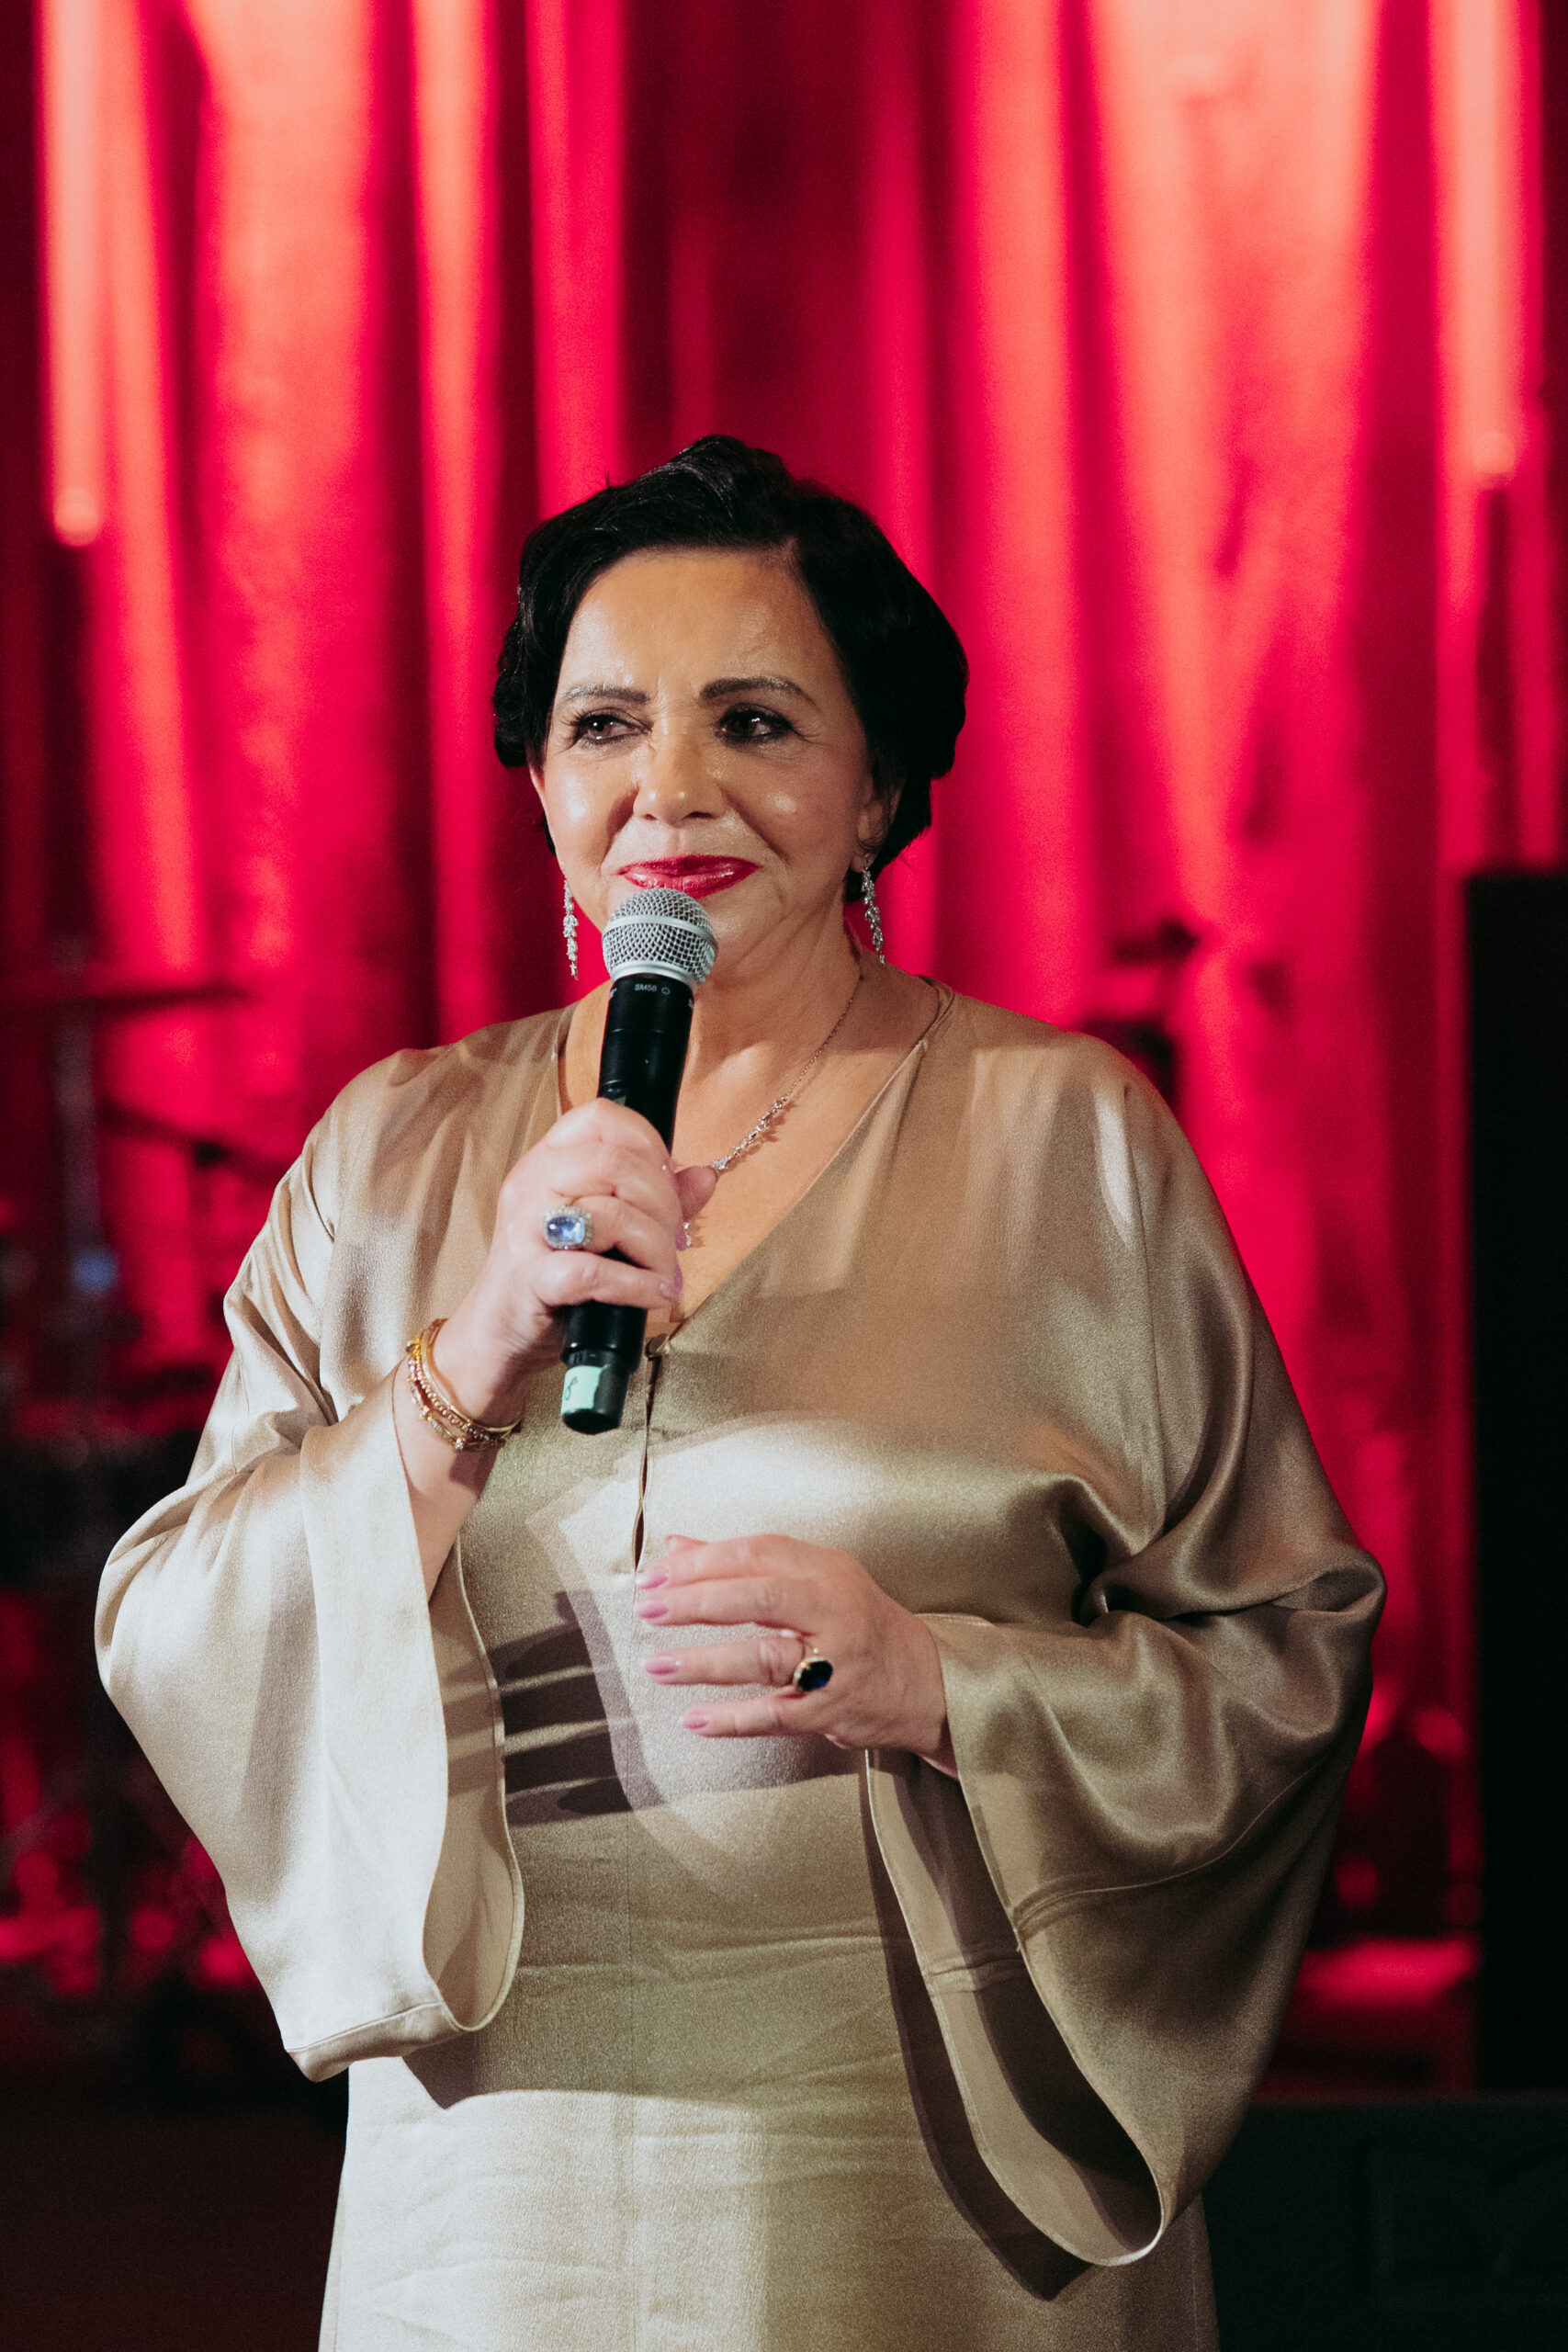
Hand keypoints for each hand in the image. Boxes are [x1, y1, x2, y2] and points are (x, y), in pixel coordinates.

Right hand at [433, 1101, 718, 1422]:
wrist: (499, 1332)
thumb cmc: (556, 1276)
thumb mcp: (607, 1230)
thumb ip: (655, 1200)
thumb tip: (705, 1176)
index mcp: (547, 1162)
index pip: (602, 1118)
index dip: (648, 1144)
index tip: (667, 1183)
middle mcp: (532, 1185)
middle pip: (613, 1163)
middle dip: (662, 1202)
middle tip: (674, 1238)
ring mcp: (527, 1231)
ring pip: (609, 1215)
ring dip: (656, 1248)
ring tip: (665, 1273)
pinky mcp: (531, 1279)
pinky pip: (594, 1272)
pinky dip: (637, 1285)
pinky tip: (653, 1294)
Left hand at [635, 1534, 955, 1772]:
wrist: (928, 1680)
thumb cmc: (862, 1624)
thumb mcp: (814, 1579)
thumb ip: (746, 1565)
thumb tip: (678, 1548)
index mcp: (825, 1570)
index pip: (757, 1553)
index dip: (702, 1561)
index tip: (657, 1573)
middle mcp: (833, 1610)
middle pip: (758, 1597)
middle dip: (696, 1601)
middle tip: (649, 1607)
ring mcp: (835, 1662)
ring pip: (763, 1657)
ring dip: (704, 1663)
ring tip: (657, 1665)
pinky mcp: (833, 1708)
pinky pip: (776, 1714)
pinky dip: (732, 1719)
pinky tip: (694, 1720)